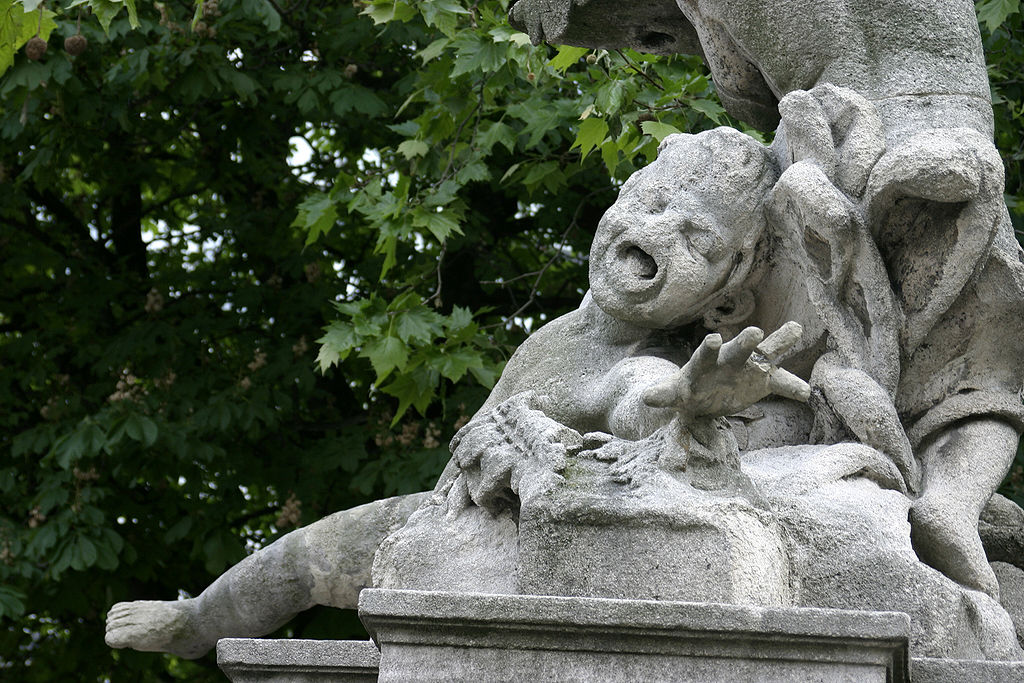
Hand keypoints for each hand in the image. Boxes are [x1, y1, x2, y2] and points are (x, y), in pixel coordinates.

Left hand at [642, 322, 809, 418]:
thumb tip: (644, 398)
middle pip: (739, 347)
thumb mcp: (674, 394)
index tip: (713, 338)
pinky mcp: (764, 381)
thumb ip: (663, 394)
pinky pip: (782, 383)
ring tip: (795, 328)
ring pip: (767, 352)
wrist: (705, 395)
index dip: (710, 347)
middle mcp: (730, 358)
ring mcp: (750, 367)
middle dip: (747, 340)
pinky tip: (807, 393)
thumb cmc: (689, 389)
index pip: (707, 352)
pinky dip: (794, 387)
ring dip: (779, 342)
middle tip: (754, 332)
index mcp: (707, 362)